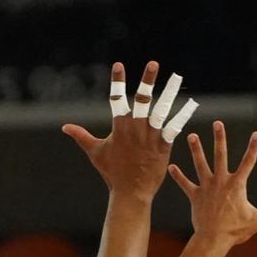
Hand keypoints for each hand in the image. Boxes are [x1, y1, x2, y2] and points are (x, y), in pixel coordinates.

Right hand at [62, 61, 176, 198]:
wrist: (131, 193)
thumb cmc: (112, 173)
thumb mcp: (95, 152)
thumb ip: (81, 136)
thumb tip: (65, 127)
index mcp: (119, 128)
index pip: (117, 100)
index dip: (117, 82)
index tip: (118, 64)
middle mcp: (135, 129)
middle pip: (142, 101)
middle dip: (147, 81)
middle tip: (153, 63)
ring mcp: (150, 137)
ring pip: (161, 110)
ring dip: (169, 93)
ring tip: (177, 76)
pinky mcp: (163, 146)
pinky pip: (174, 128)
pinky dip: (183, 116)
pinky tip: (191, 103)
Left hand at [169, 123, 256, 246]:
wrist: (213, 240)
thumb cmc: (237, 231)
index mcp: (237, 184)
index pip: (249, 162)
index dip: (254, 147)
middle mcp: (221, 181)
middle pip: (221, 155)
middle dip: (220, 138)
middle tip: (218, 123)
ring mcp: (206, 187)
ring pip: (200, 164)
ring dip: (196, 150)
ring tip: (191, 136)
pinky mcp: (195, 196)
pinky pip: (185, 184)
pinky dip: (178, 176)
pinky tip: (171, 167)